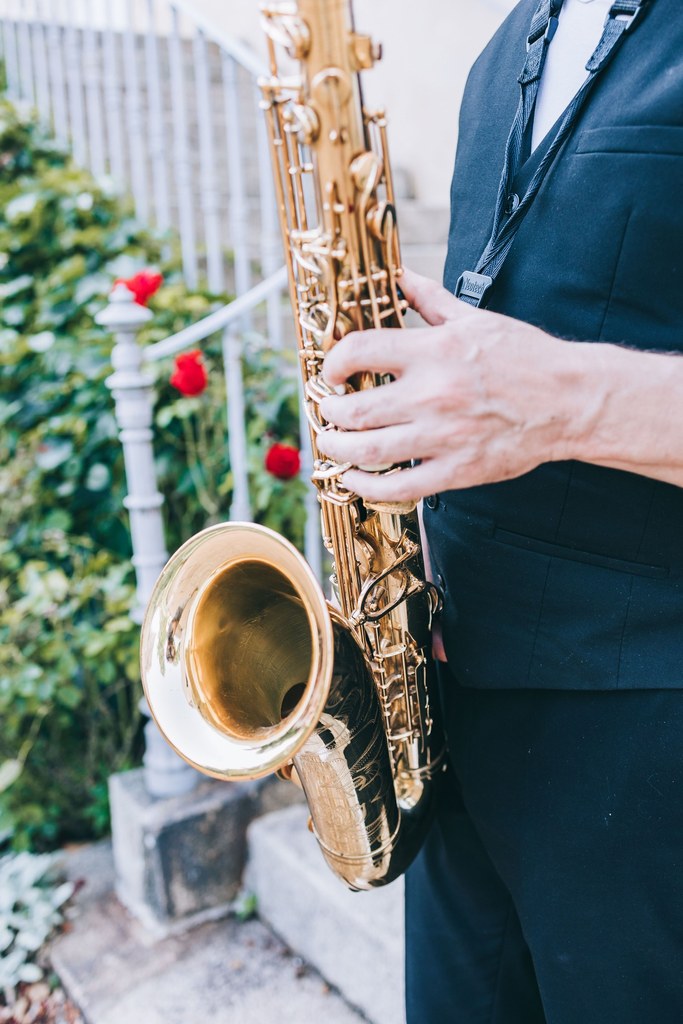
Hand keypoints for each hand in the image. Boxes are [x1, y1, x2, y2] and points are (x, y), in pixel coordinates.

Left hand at [317, 268, 586, 503]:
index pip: (360, 351)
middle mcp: (433, 395)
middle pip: (355, 409)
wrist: (570, 401)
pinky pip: (399, 485)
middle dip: (328, 411)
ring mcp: (443, 436)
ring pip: (368, 449)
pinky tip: (354, 478)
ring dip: (337, 448)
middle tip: (326, 410)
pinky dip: (367, 485)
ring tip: (330, 442)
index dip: (333, 363)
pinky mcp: (456, 470)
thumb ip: (429, 301)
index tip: (331, 371)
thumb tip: (399, 277)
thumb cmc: (526, 358)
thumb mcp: (475, 318)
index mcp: (435, 352)